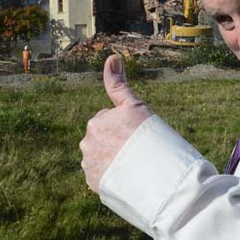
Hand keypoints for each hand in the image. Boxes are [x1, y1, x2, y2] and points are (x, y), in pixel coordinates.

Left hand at [80, 54, 153, 191]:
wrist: (152, 172)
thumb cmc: (146, 134)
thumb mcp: (134, 105)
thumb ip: (118, 84)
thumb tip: (111, 56)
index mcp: (96, 122)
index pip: (109, 121)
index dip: (125, 126)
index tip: (136, 133)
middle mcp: (87, 143)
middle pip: (102, 140)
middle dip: (116, 143)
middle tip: (136, 149)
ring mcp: (89, 165)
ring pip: (101, 158)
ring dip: (113, 160)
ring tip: (132, 164)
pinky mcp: (92, 183)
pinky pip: (101, 176)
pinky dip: (110, 176)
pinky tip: (125, 176)